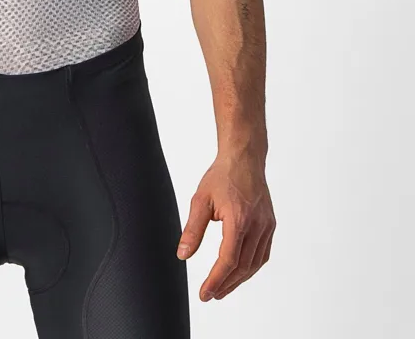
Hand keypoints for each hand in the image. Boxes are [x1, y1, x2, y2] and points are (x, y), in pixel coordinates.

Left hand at [177, 151, 274, 301]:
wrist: (244, 158)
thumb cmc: (221, 176)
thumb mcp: (200, 200)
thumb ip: (193, 230)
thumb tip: (182, 254)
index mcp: (239, 219)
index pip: (228, 260)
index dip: (216, 280)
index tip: (205, 293)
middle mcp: (257, 226)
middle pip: (243, 266)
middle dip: (226, 284)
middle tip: (211, 295)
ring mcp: (266, 226)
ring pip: (255, 263)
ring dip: (239, 279)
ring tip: (223, 288)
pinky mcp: (270, 224)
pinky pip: (263, 254)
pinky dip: (251, 267)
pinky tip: (239, 272)